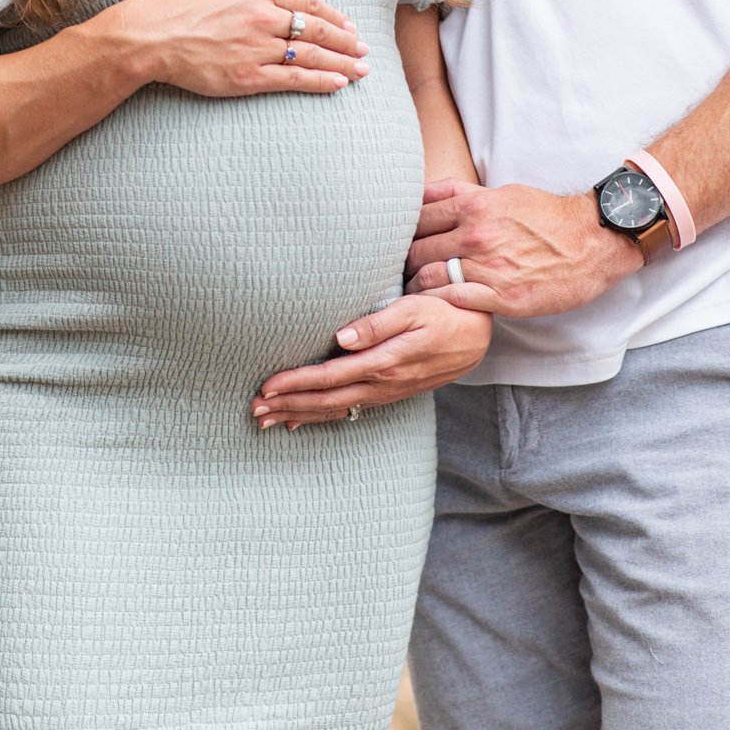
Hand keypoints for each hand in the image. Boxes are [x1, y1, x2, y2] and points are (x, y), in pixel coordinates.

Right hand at [111, 0, 369, 96]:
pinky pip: (294, 79)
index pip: (308, 3)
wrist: (153, 35)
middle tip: (365, 48)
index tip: (349, 24)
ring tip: (363, 69)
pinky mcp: (249, 76)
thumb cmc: (179, 5)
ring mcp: (258, 48)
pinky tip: (339, 84)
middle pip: (318, 29)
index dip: (334, 14)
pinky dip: (320, 81)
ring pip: (312, 55)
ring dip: (342, 62)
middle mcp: (264, 16)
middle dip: (346, 40)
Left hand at [251, 294, 492, 426]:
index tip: (267, 386)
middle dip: (288, 405)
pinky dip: (323, 416)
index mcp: (382, 362)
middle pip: (326, 400)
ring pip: (335, 409)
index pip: (329, 377)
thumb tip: (341, 338)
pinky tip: (303, 420)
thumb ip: (377, 324)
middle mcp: (380, 383)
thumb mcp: (413, 309)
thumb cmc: (443, 313)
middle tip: (254, 410)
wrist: (476, 336)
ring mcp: (385, 392)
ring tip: (268, 420)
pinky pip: (350, 410)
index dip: (296, 383)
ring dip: (300, 414)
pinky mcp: (389, 393)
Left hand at [404, 179, 639, 316]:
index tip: (398, 243)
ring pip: (428, 278)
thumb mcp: (501, 193)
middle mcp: (475, 235)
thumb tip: (424, 193)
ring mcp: (487, 267)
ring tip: (410, 293)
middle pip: (416, 251)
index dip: (401, 233)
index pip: (416, 219)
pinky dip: (436, 304)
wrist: (592, 241)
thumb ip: (460, 193)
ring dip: (414, 287)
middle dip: (402, 262)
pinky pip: (453, 301)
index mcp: (473, 207)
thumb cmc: (546, 216)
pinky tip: (433, 307)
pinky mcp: (501, 296)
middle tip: (397, 272)